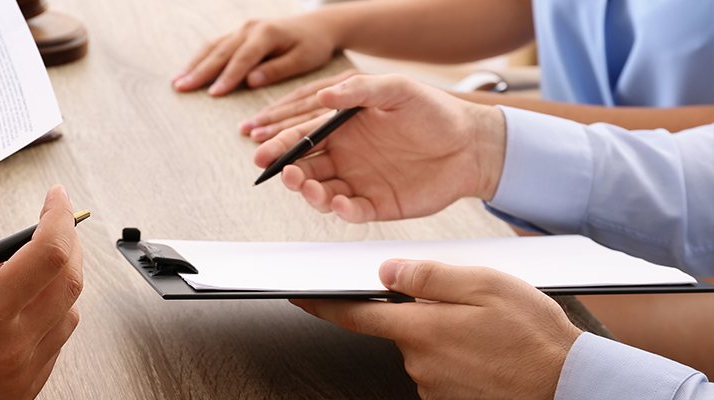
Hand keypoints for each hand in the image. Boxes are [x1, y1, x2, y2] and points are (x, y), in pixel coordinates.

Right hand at [0, 160, 83, 399]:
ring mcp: (19, 373)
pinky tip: (22, 301)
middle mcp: (10, 347)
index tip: (55, 197)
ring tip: (31, 262)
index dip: (59, 217)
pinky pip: (55, 344)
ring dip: (60, 280)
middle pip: (69, 282)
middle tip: (54, 221)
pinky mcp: (21, 390)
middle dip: (68, 242)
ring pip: (68, 314)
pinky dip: (50, 314)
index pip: (50, 253)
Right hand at [171, 14, 338, 95]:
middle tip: (181, 88)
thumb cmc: (313, 45)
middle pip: (221, 52)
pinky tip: (189, 71)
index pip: (243, 58)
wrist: (317, 25)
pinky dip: (200, 58)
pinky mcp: (239, 33)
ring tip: (177, 82)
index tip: (213, 93)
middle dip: (199, 71)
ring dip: (194, 65)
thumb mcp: (303, 59)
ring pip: (213, 47)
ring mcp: (242, 29)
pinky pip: (216, 45)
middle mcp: (250, 28)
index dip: (227, 77)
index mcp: (266, 34)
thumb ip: (276, 70)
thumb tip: (250, 81)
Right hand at [253, 74, 505, 222]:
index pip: (303, 138)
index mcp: (342, 128)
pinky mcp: (376, 204)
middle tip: (288, 175)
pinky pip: (351, 211)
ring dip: (311, 194)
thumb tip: (326, 95)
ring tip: (313, 189)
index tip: (264, 153)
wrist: (472, 144)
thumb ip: (359, 91)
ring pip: (321, 193)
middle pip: (305, 169)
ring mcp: (359, 181)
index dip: (281, 147)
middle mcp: (345, 156)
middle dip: (290, 174)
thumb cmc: (435, 112)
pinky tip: (341, 204)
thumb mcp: (397, 89)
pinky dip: (342, 211)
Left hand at [291, 259, 581, 399]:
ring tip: (489, 335)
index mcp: (420, 329)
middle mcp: (418, 363)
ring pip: (424, 350)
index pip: (355, 315)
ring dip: (445, 338)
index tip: (300, 296)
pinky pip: (442, 372)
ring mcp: (433, 387)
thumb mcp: (484, 285)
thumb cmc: (534, 337)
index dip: (323, 305)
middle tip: (469, 310)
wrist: (570, 385)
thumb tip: (387, 273)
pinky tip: (489, 355)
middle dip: (422, 315)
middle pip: (400, 329)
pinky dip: (459, 360)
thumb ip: (429, 277)